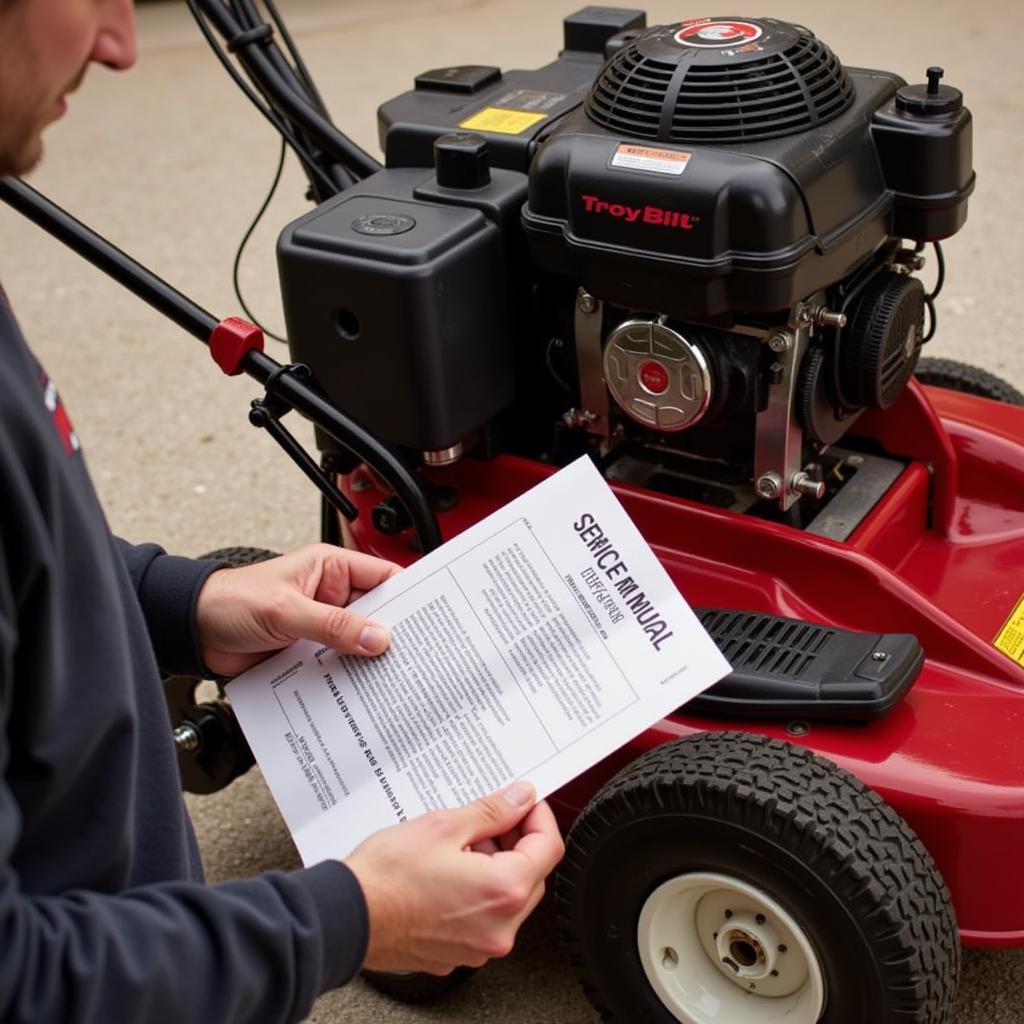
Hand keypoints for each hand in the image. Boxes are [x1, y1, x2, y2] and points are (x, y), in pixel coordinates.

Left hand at [195, 543, 400, 675]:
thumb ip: (332, 625)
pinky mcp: (309, 651)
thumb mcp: (285, 610)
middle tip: (416, 654)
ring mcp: (321, 625)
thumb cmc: (229, 602)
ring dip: (370, 659)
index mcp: (331, 568)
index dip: (409, 594)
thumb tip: (377, 637)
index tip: (431, 615)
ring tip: (394, 677)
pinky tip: (361, 690)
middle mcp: (331, 594)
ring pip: (359, 642)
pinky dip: (349, 676)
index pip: (384, 575)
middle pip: (377, 614)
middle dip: (393, 633)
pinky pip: (339, 663)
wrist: (191, 632)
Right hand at [346, 782, 564, 973]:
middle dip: (516, 842)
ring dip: (495, 866)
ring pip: (507, 898)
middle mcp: (498, 928)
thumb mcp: (444, 826)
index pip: (548, 847)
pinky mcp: (456, 953)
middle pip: (531, 875)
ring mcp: (478, 946)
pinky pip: (482, 917)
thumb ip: (492, 811)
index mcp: (503, 892)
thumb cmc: (386, 877)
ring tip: (460, 842)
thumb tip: (519, 799)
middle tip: (490, 818)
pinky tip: (449, 870)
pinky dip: (476, 891)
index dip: (538, 816)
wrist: (345, 917)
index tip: (524, 802)